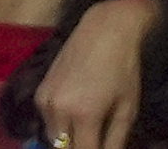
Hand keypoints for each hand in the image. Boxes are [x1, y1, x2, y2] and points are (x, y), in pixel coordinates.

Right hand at [33, 0, 152, 148]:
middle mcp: (58, 109)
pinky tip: (75, 115)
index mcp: (83, 115)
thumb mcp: (127, 109)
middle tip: (95, 140)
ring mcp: (45, 99)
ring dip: (68, 140)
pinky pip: (47, 121)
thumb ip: (116, 139)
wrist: (103, 31)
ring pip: (53, 138)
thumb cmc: (123, 68)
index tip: (102, 147)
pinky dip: (59, 126)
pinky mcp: (40, 91)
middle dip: (80, 147)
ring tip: (87, 130)